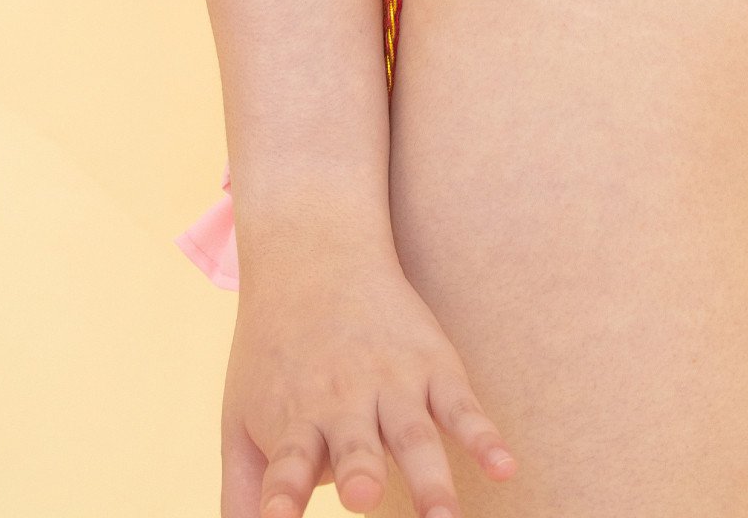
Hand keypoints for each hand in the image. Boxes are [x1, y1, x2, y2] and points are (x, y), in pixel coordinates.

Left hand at [221, 221, 516, 517]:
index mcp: (296, 418)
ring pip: (414, 435)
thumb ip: (242, 491)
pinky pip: (462, 406)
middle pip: (355, 446)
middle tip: (362, 496)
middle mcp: (344, 400)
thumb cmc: (274, 354)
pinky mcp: (434, 365)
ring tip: (443, 516)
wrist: (316, 256)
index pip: (286, 462)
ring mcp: (393, 382)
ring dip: (429, 477)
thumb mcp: (242, 415)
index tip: (276, 517)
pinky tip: (505, 466)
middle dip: (361, 474)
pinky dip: (484, 437)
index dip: (281, 492)